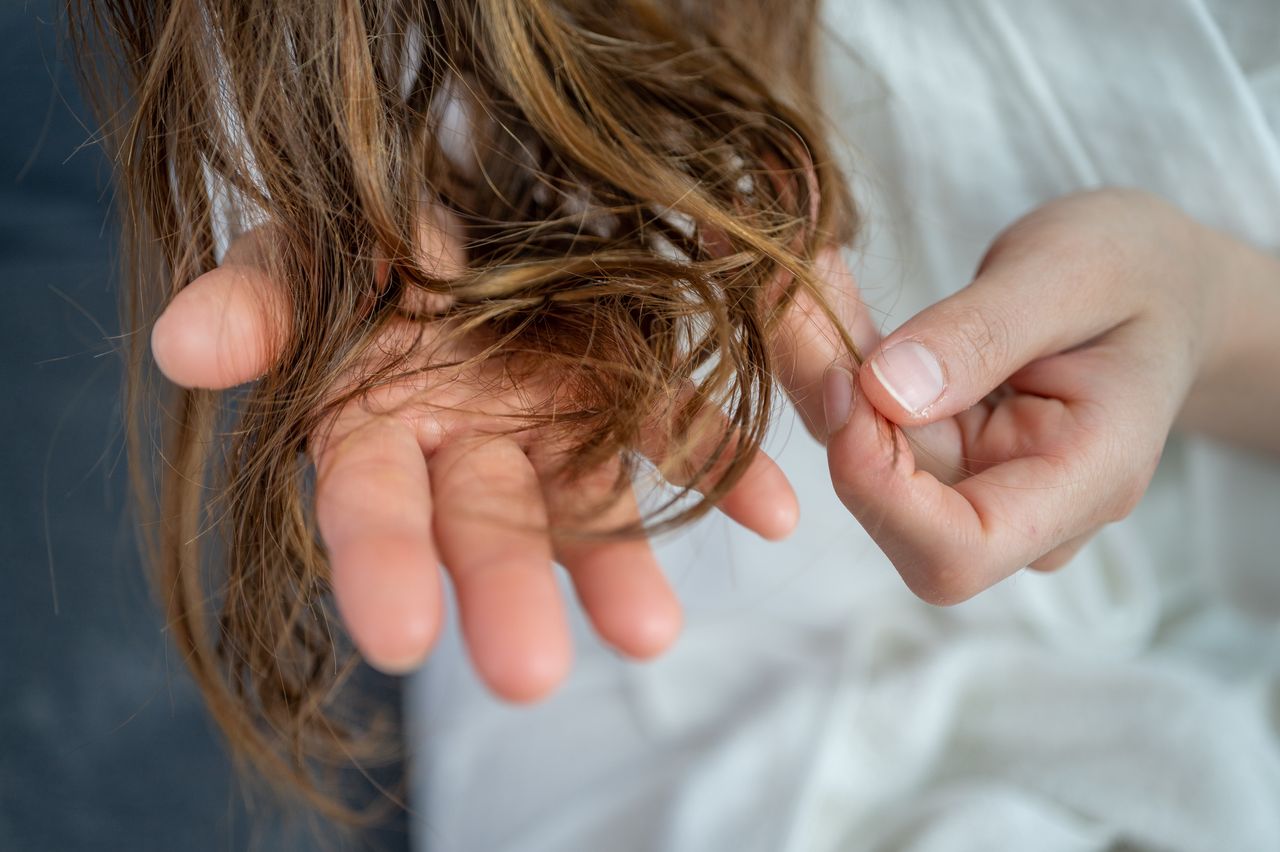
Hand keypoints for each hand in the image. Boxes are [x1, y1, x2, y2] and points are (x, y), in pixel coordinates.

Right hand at [149, 211, 798, 700]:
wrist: (465, 188)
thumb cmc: (365, 229)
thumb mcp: (305, 252)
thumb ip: (259, 302)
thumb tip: (182, 346)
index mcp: (377, 422)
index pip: (371, 504)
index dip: (380, 563)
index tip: (397, 638)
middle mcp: (468, 444)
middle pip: (483, 526)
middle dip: (504, 591)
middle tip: (529, 676)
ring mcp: (554, 422)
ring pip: (586, 502)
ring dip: (621, 564)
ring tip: (652, 634)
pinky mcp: (629, 387)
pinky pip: (683, 430)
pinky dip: (723, 468)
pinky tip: (772, 512)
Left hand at [819, 189, 1234, 603]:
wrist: (1156, 283)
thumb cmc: (1137, 271)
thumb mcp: (1074, 272)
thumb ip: (982, 334)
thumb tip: (882, 392)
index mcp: (1085, 480)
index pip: (960, 551)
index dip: (882, 493)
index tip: (846, 388)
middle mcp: (1023, 506)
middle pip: (894, 505)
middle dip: (833, 408)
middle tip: (787, 299)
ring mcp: (977, 485)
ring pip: (866, 456)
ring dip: (820, 373)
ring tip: (794, 282)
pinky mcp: (941, 452)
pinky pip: (870, 421)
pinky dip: (836, 361)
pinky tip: (814, 297)